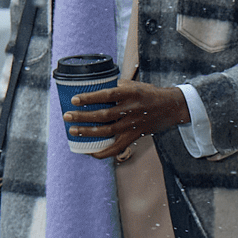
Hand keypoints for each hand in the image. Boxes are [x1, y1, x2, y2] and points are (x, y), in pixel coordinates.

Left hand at [63, 80, 190, 160]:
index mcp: (131, 93)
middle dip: (83, 117)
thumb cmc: (149, 93)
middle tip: (67, 116)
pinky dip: (103, 152)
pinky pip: (117, 147)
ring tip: (72, 131)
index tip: (74, 99)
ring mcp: (133, 125)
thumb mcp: (134, 84)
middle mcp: (131, 110)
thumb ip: (116, 86)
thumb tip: (95, 87)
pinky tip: (90, 152)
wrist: (170, 107)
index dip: (90, 98)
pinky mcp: (134, 136)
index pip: (108, 95)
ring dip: (88, 132)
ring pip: (107, 131)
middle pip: (104, 115)